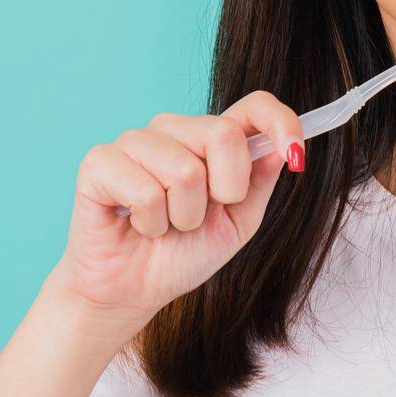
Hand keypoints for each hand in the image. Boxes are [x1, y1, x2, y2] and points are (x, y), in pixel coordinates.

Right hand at [44, 91, 306, 335]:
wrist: (132, 291)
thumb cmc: (184, 253)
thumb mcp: (239, 221)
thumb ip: (260, 181)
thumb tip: (281, 146)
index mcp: (211, 137)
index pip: (253, 106)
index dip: (280, 122)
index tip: (295, 152)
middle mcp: (174, 129)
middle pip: (223, 134)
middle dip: (225, 190)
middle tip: (199, 217)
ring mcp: (134, 141)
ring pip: (185, 169)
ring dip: (184, 215)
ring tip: (166, 224)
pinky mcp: (100, 162)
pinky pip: (145, 191)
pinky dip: (150, 222)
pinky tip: (137, 224)